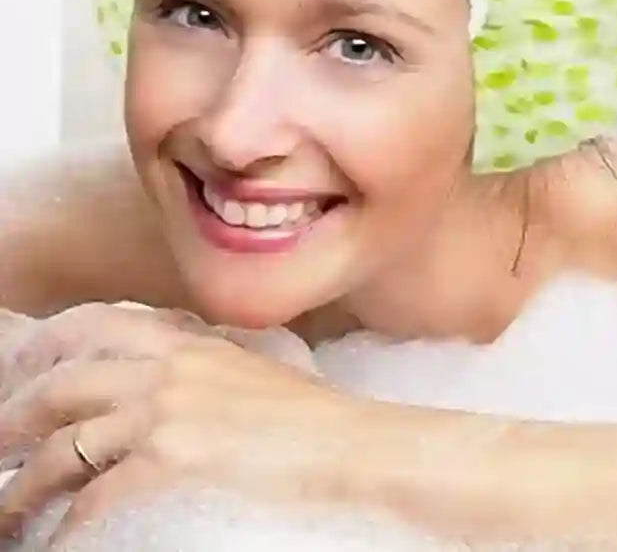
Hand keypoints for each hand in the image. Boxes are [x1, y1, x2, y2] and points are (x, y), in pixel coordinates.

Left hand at [0, 305, 352, 545]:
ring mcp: (166, 412)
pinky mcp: (170, 460)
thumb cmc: (306, 415)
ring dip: (24, 489)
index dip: (46, 344)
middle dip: (12, 421)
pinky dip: (67, 527)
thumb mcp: (246, 368)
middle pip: (61, 387)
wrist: (344, 443)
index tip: (19, 369)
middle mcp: (168, 368)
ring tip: (7, 515)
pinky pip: (93, 498)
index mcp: (187, 340)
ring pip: (65, 447)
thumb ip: (197, 364)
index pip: (97, 324)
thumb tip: (155, 381)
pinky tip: (59, 543)